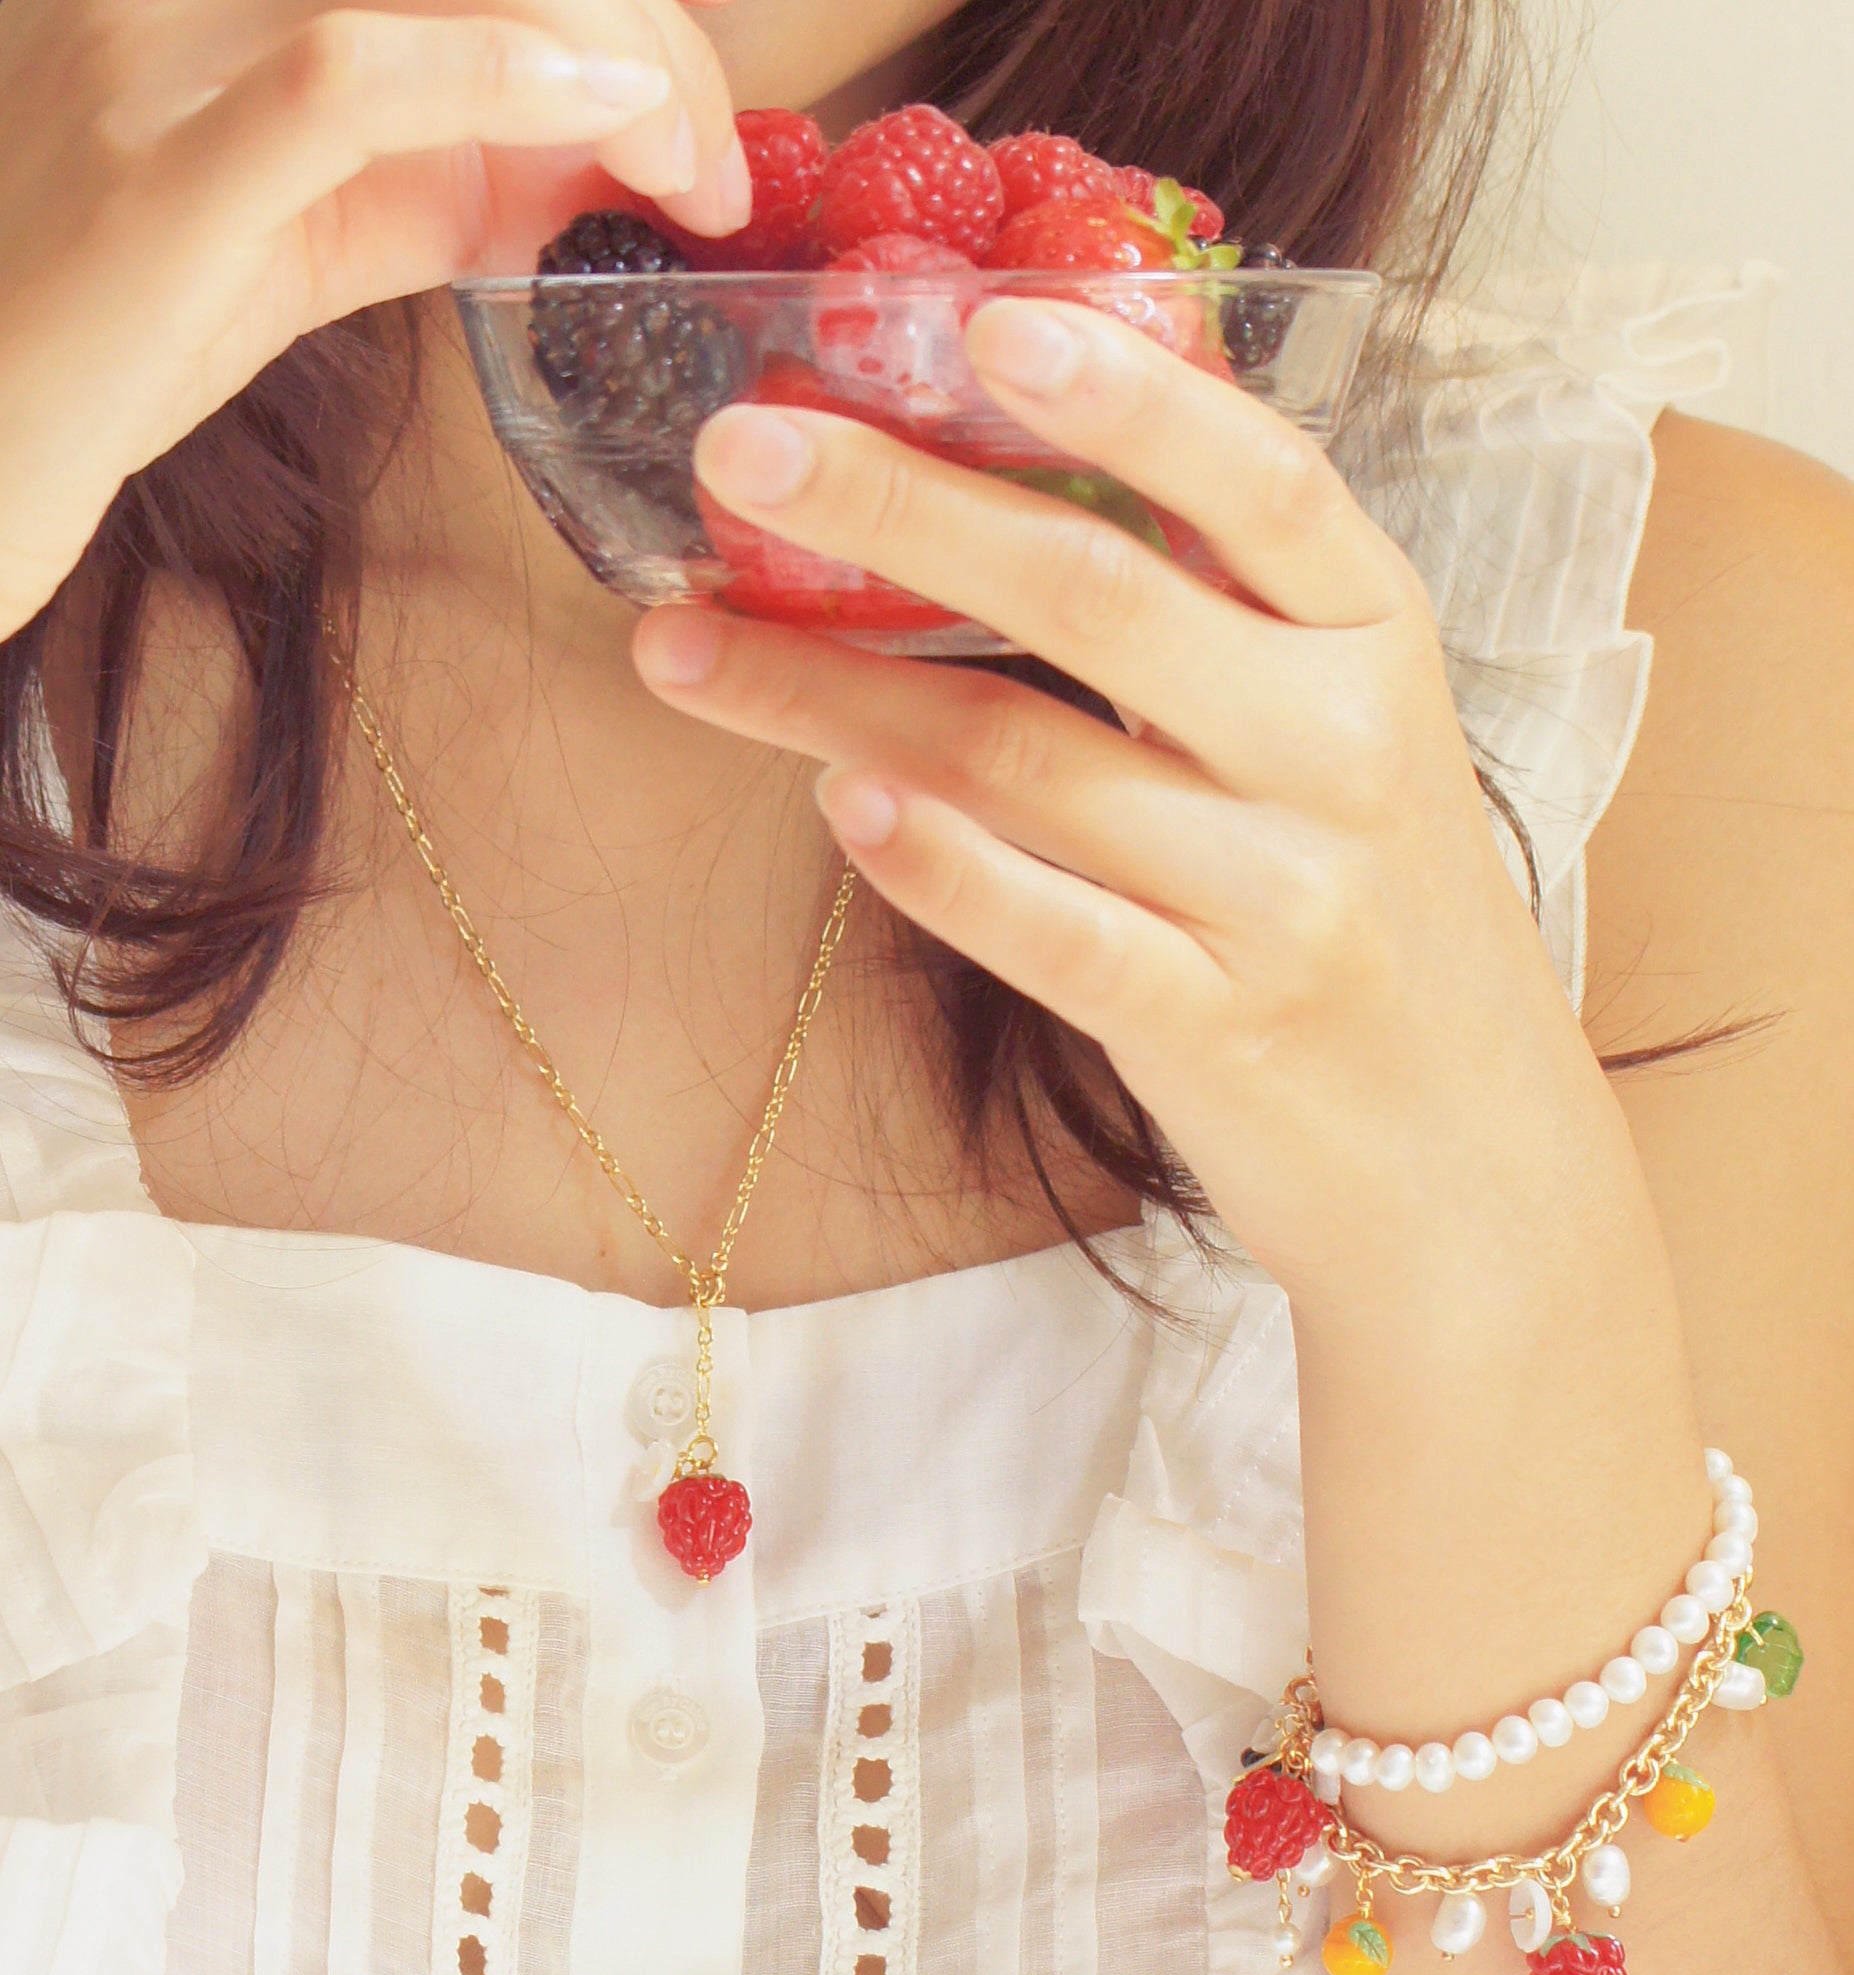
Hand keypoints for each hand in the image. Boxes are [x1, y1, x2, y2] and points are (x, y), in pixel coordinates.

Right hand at [0, 0, 745, 637]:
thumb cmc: (122, 333)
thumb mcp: (303, 223)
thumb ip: (435, 171)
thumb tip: (592, 157)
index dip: (599, 1)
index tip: (686, 106)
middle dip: (636, 27)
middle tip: (713, 164)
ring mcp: (155, 48)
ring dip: (607, 59)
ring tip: (686, 169)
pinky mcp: (163, 166)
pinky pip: (346, 70)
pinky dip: (496, 74)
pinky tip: (604, 122)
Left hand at [632, 297, 1643, 1335]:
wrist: (1471, 1157)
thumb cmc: (1378, 911)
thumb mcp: (1348, 729)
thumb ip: (1230, 610)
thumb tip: (1027, 447)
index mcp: (1378, 640)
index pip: (1261, 484)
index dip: (1130, 393)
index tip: (979, 322)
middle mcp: (1340, 751)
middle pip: (1097, 597)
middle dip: (903, 511)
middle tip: (743, 454)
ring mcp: (1281, 896)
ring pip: (1026, 763)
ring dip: (833, 694)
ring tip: (682, 645)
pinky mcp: (1216, 1026)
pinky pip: (1053, 934)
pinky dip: (938, 866)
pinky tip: (838, 802)